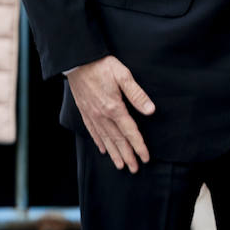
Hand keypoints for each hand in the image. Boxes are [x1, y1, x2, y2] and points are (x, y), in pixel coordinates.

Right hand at [65, 55, 154, 172]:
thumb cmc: (102, 66)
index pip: (130, 132)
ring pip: (105, 139)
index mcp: (114, 107)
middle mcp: (102, 115)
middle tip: (134, 169)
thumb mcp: (123, 75)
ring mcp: (92, 115)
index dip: (139, 146)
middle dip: (127, 155)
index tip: (145, 157)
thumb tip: (150, 110)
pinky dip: (99, 142)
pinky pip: (92, 131)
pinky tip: (103, 149)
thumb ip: (136, 94)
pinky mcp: (84, 111)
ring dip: (114, 153)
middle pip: (118, 140)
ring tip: (120, 165)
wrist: (78, 61)